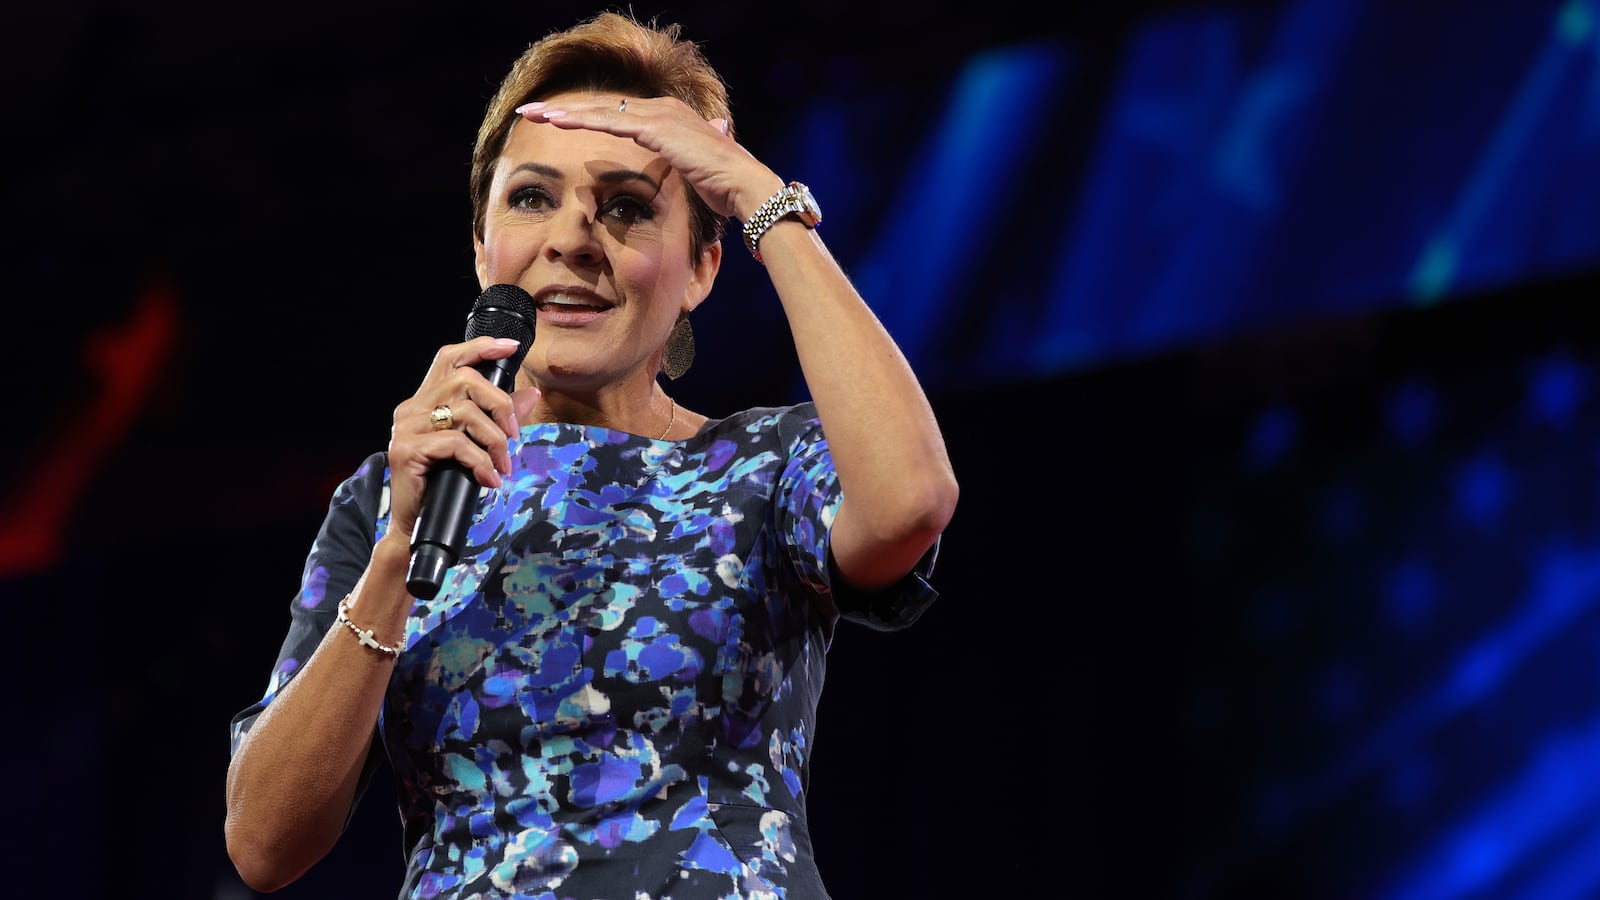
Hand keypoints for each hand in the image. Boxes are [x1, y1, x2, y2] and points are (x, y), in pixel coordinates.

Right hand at [385, 336, 539, 540]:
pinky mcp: (407, 450)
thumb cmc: (444, 484)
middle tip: (513, 435)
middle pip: (465, 380)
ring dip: (493, 440)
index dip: (480, 347)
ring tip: (501, 464)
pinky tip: (488, 479)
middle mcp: (412, 408)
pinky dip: (479, 461)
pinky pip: (455, 443)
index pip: (450, 359)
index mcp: (424, 401)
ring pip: (464, 412)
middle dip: (499, 404)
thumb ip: (499, 418)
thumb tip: (531, 394)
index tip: (510, 347)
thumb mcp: (475, 446)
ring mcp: (407, 428)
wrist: (415, 525)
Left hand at [515, 96, 781, 221]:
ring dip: (563, 112)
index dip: (584, 118)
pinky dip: (581, 120)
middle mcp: (663, 109)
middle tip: (530, 112)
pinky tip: (555, 121)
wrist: (746, 188)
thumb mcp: (697, 172)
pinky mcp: (658, 129)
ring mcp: (660, 116)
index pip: (617, 114)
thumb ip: (685, 162)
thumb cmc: (725, 188)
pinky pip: (610, 121)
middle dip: (564, 110)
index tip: (556, 123)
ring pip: (600, 111)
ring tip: (531, 114)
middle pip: (603, 107)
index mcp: (669, 118)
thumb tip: (689, 161)